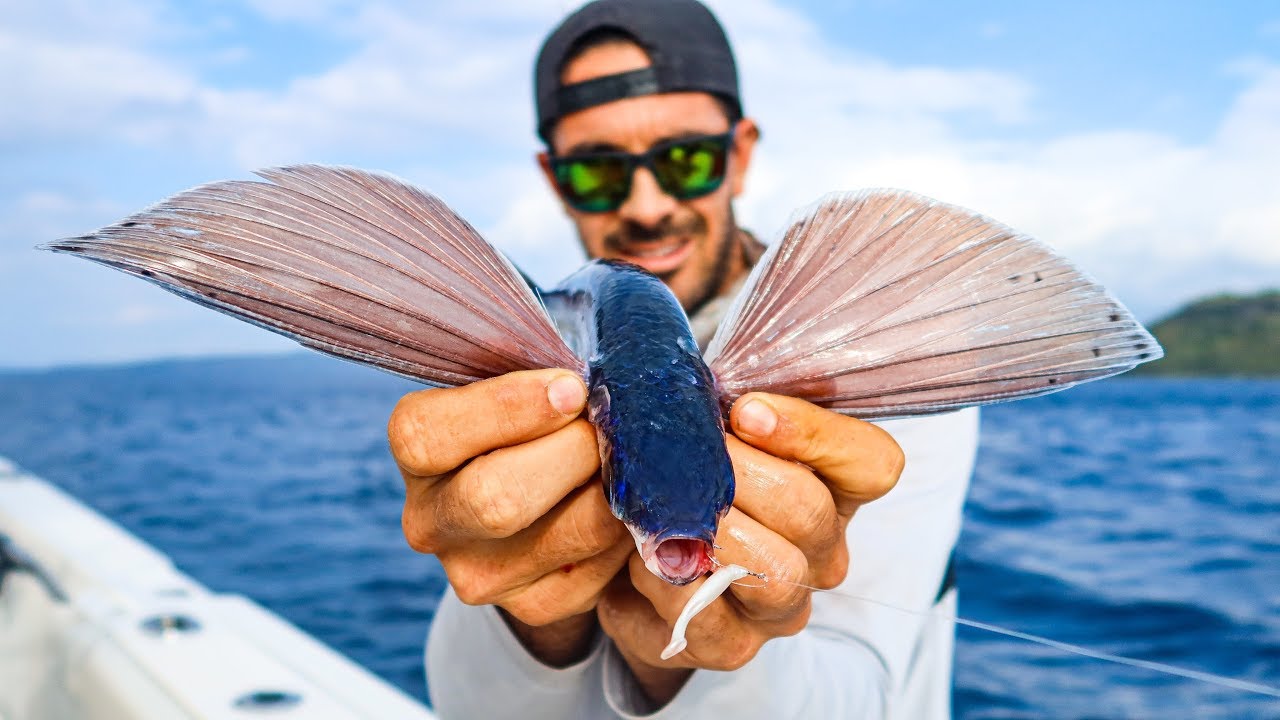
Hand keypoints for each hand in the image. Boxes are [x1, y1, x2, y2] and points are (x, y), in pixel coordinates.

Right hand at [390, 369, 632, 664]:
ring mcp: (476, 574)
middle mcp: (431, 522)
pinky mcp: (531, 605)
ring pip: (571, 531)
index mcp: (416, 451)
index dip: (508, 407)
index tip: (570, 388)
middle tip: (608, 426)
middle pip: (498, 498)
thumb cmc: (532, 417)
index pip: (431, 435)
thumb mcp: (518, 384)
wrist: (541, 498)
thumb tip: (597, 385)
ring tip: (630, 457)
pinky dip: (628, 527)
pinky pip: (600, 566)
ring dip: (614, 488)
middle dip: (573, 452)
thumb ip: (541, 379)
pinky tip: (627, 502)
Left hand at [595, 392, 904, 704]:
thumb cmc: (684, 484)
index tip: (744, 411)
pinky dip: (661, 574)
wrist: (629, 566)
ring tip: (661, 505)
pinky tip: (640, 554)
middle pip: (808, 508)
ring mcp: (783, 607)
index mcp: (836, 492)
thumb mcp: (715, 435)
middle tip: (685, 453)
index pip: (873, 463)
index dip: (813, 432)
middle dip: (737, 472)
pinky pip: (701, 609)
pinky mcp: (732, 646)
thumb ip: (732, 413)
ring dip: (705, 528)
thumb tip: (717, 402)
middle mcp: (823, 555)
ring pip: (768, 566)